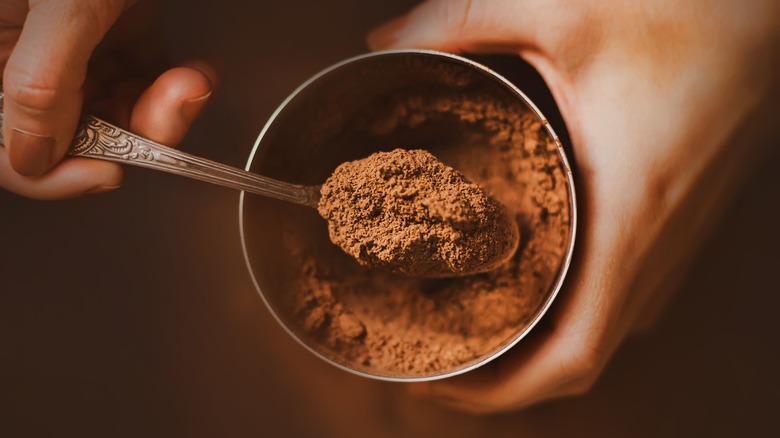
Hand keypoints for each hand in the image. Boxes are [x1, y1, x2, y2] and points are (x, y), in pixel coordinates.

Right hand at [0, 0, 217, 198]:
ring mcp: (77, 49)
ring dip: (168, 109)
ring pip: (120, 115)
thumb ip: (42, 82)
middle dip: (134, 131)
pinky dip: (182, 85)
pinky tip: (200, 70)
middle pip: (73, 135)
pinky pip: (149, 82)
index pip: (5, 144)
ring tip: (193, 80)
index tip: (107, 171)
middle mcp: (30, 56)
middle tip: (171, 110)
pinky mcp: (122, 36)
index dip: (52, 172)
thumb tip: (32, 158)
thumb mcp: (63, 6)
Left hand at [369, 0, 779, 412]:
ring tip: (468, 327)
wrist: (775, 7)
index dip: (502, 390)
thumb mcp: (563, 9)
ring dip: (537, 347)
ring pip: (603, 329)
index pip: (572, 355)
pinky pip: (624, 294)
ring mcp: (677, 238)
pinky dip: (571, 312)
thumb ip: (462, 21)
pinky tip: (530, 283)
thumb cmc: (691, 9)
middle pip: (580, 357)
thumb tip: (385, 41)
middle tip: (433, 350)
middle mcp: (659, 243)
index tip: (437, 383)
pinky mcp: (680, 219)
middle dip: (504, 376)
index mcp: (631, 213)